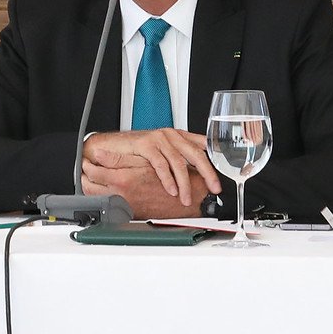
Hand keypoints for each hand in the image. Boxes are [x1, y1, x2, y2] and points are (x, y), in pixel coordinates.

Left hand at [80, 157, 205, 219]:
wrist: (187, 198)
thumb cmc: (170, 179)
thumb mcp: (143, 161)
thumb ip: (118, 158)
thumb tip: (99, 154)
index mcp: (123, 180)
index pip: (92, 173)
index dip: (86, 164)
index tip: (85, 160)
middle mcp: (121, 196)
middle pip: (90, 188)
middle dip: (84, 178)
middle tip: (84, 169)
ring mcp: (124, 206)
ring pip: (98, 197)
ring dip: (93, 188)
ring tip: (92, 178)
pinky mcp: (130, 213)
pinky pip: (110, 205)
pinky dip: (105, 197)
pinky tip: (108, 190)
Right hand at [81, 129, 221, 206]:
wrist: (111, 146)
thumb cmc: (137, 152)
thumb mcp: (163, 154)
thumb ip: (179, 161)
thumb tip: (197, 178)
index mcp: (179, 136)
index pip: (203, 146)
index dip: (215, 163)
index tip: (220, 179)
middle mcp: (172, 135)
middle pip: (197, 154)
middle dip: (208, 174)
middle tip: (214, 189)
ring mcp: (159, 138)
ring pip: (179, 162)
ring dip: (185, 183)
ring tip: (186, 198)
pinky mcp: (146, 144)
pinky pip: (161, 164)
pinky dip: (167, 179)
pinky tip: (171, 190)